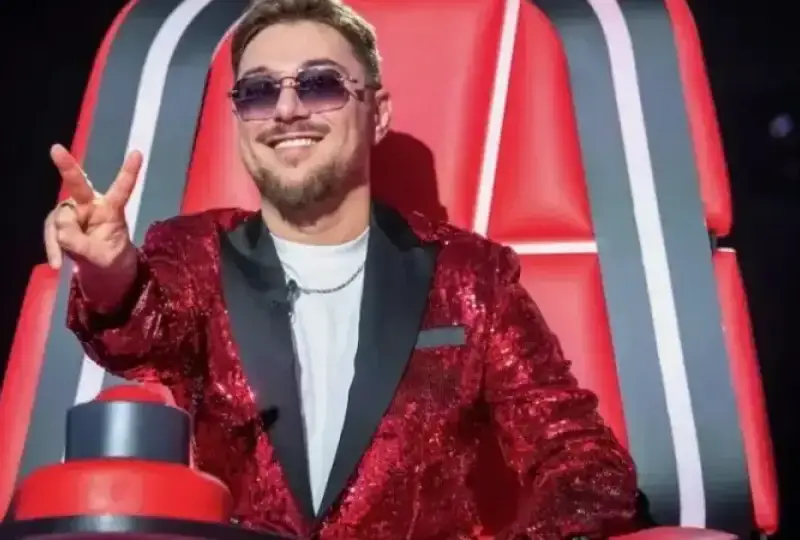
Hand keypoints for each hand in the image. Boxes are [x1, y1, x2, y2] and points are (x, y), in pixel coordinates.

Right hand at [44, 144, 141, 269]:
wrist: (102, 273)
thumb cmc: (110, 258)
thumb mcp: (103, 257)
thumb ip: (84, 245)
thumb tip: (60, 233)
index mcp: (112, 210)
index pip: (121, 189)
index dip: (129, 172)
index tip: (138, 153)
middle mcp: (91, 205)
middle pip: (78, 185)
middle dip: (67, 166)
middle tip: (56, 149)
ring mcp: (74, 212)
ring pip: (60, 217)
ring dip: (61, 238)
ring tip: (71, 258)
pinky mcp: (60, 222)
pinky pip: (52, 231)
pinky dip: (53, 247)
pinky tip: (57, 263)